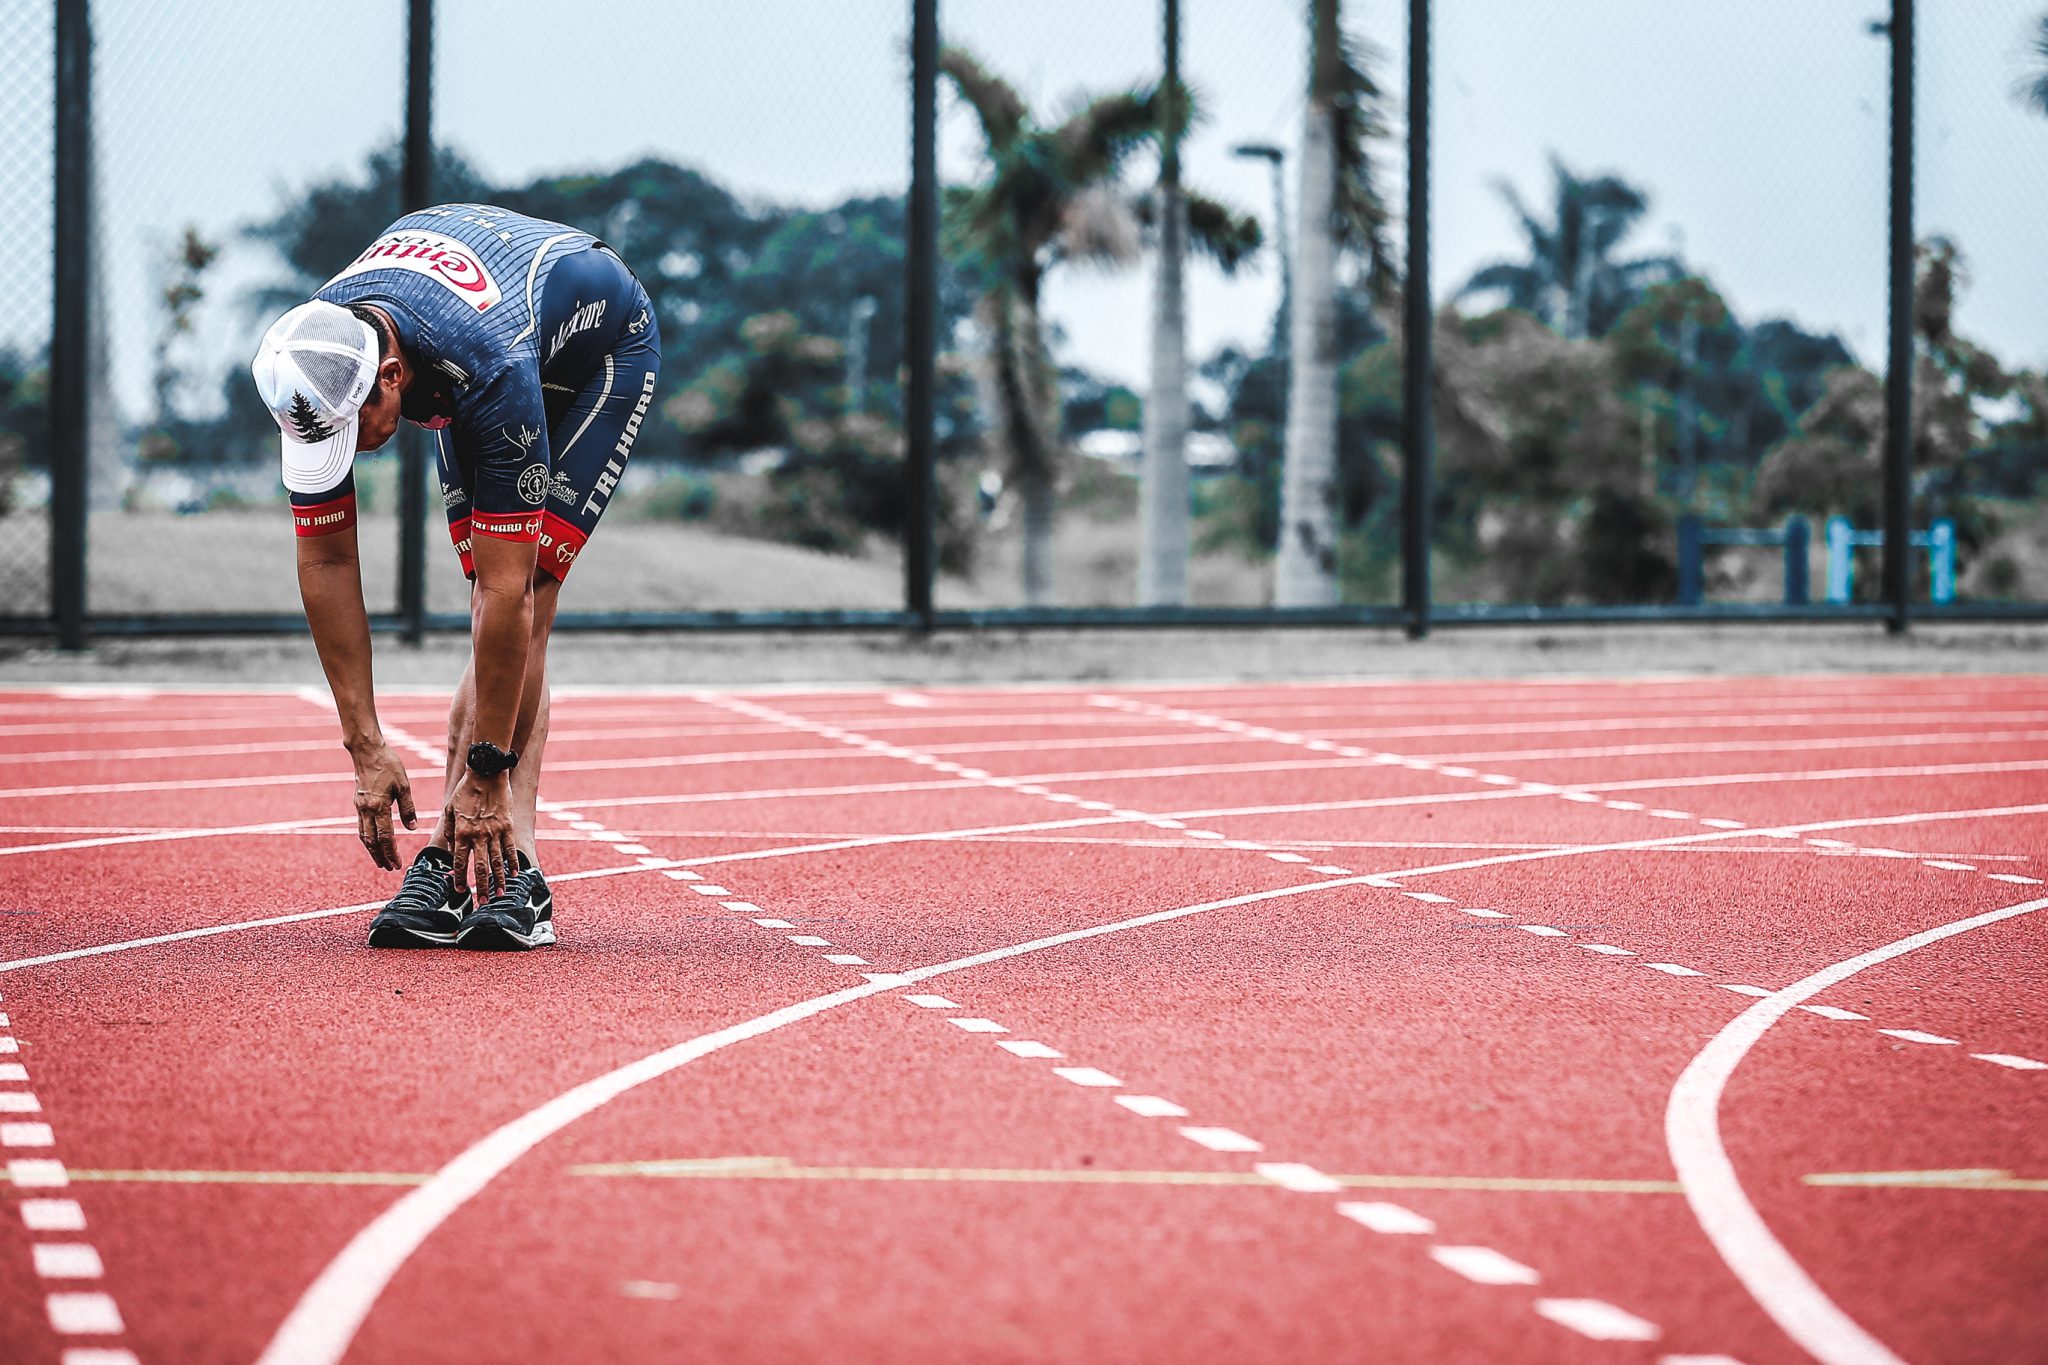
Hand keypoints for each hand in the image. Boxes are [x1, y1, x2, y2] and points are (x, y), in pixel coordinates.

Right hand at [350, 739, 417, 870]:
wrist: (366, 751)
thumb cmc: (388, 765)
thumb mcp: (403, 786)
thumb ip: (408, 808)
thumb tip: (412, 828)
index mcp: (379, 806)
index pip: (385, 837)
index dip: (391, 852)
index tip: (397, 865)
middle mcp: (366, 810)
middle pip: (372, 841)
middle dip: (380, 856)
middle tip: (389, 868)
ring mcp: (360, 807)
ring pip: (364, 835)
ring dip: (372, 850)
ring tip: (380, 861)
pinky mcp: (358, 803)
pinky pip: (361, 826)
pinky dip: (367, 838)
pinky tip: (373, 843)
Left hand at [448, 769, 516, 899]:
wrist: (486, 773)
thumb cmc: (465, 791)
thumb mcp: (449, 810)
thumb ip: (450, 832)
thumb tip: (453, 852)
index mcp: (461, 832)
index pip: (460, 862)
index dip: (460, 878)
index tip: (461, 890)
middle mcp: (478, 835)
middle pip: (480, 867)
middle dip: (482, 886)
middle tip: (484, 902)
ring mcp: (495, 831)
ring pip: (497, 861)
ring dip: (499, 879)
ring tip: (501, 894)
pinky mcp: (508, 826)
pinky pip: (511, 848)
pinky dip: (513, 862)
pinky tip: (515, 874)